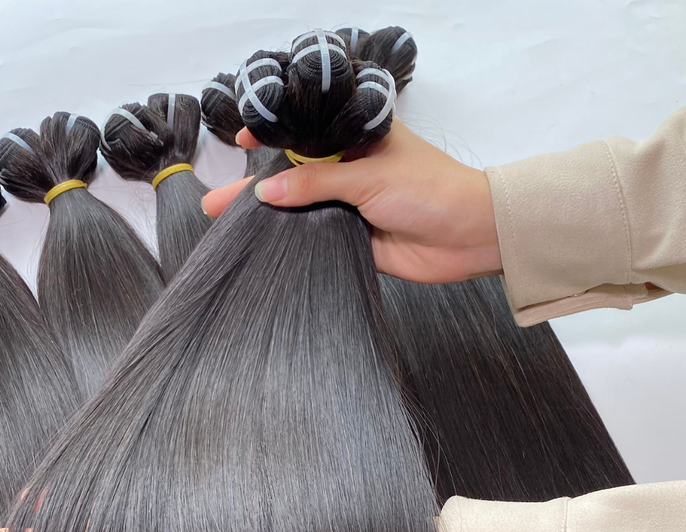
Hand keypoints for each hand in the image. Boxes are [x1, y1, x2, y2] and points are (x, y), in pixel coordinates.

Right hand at [201, 118, 501, 284]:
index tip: (241, 143)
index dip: (272, 136)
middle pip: (293, 174)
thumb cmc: (431, 190)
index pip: (305, 131)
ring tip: (226, 225)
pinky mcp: (352, 238)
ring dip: (269, 218)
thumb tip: (267, 192)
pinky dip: (291, 242)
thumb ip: (315, 182)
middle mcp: (350, 168)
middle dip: (257, 187)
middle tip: (217, 202)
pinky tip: (261, 247)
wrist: (468, 237)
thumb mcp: (368, 176)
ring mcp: (349, 204)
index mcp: (356, 137)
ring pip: (301, 209)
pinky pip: (314, 238)